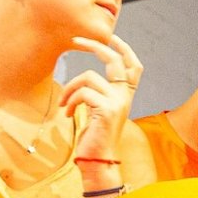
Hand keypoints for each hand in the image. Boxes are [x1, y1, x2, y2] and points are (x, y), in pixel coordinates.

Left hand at [63, 34, 142, 160]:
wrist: (97, 160)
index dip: (124, 49)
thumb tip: (88, 77)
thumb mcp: (97, 111)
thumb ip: (98, 94)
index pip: (133, 67)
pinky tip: (68, 114)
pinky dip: (70, 102)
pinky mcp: (107, 110)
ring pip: (89, 77)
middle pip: (114, 60)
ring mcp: (117, 103)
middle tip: (75, 40)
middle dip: (94, 46)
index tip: (111, 37)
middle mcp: (124, 97)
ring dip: (70, 88)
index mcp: (124, 96)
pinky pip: (83, 93)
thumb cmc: (94, 137)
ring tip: (63, 104)